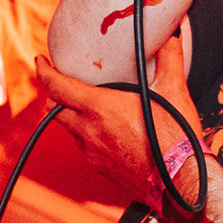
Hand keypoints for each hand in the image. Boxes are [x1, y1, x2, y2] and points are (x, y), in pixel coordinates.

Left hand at [38, 32, 205, 209]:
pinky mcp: (100, 169)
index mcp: (101, 109)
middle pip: (54, 109)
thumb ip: (170, 58)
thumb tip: (171, 38)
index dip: (44, 71)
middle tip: (64, 83)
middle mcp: (90, 131)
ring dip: (72, 116)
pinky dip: (87, 135)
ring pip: (68, 129)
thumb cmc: (176, 140)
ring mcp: (92, 153)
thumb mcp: (175, 91)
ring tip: (90, 108)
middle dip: (55, 94)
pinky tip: (106, 132)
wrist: (181, 184)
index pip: (57, 87)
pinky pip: (84, 147)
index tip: (41, 61)